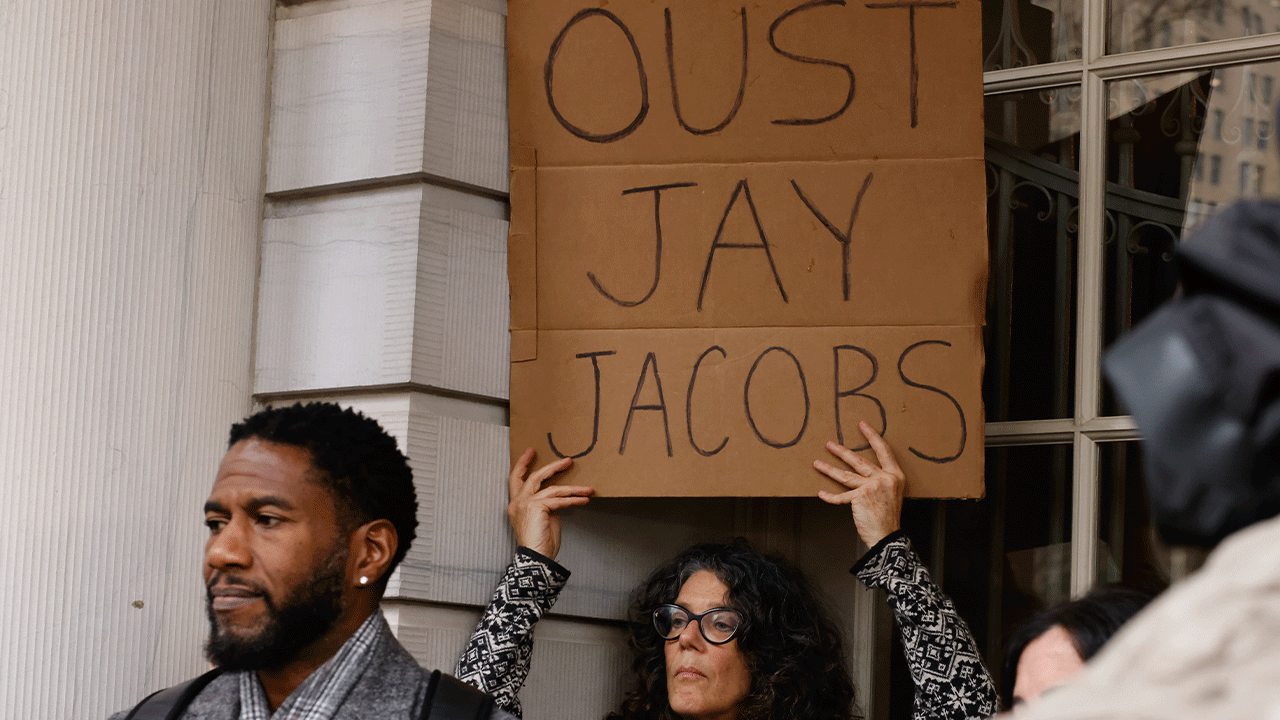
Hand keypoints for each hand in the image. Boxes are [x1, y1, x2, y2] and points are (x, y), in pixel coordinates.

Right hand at [507, 448, 593, 559]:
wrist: (536, 558)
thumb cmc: (541, 543)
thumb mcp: (543, 518)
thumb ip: (546, 504)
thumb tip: (559, 497)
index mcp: (516, 504)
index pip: (515, 479)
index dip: (523, 464)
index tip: (531, 452)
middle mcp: (518, 502)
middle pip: (534, 477)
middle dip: (552, 467)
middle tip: (567, 460)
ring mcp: (525, 503)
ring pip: (552, 488)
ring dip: (573, 488)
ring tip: (587, 488)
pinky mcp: (537, 507)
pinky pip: (559, 500)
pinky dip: (574, 499)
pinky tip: (584, 499)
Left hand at [814, 422, 904, 546]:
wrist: (887, 536)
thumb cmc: (888, 518)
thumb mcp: (891, 494)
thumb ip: (880, 482)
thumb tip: (861, 474)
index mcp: (895, 475)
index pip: (884, 451)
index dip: (872, 436)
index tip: (862, 425)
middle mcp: (884, 478)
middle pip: (859, 461)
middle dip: (842, 452)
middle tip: (829, 444)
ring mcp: (872, 487)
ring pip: (846, 475)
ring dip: (829, 469)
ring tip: (817, 463)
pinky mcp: (859, 497)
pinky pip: (841, 496)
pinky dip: (830, 497)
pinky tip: (821, 493)